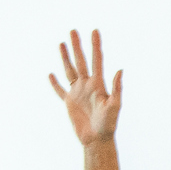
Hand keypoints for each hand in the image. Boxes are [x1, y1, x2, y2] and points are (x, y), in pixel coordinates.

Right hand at [48, 29, 122, 146]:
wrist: (97, 140)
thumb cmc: (109, 124)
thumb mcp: (115, 106)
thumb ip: (117, 88)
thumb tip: (120, 69)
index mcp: (98, 84)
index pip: (97, 60)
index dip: (96, 45)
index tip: (94, 30)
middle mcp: (87, 85)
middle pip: (81, 61)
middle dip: (77, 45)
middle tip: (73, 30)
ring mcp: (77, 93)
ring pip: (69, 70)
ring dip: (65, 57)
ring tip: (61, 43)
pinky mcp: (69, 102)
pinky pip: (60, 90)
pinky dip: (54, 83)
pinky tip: (50, 74)